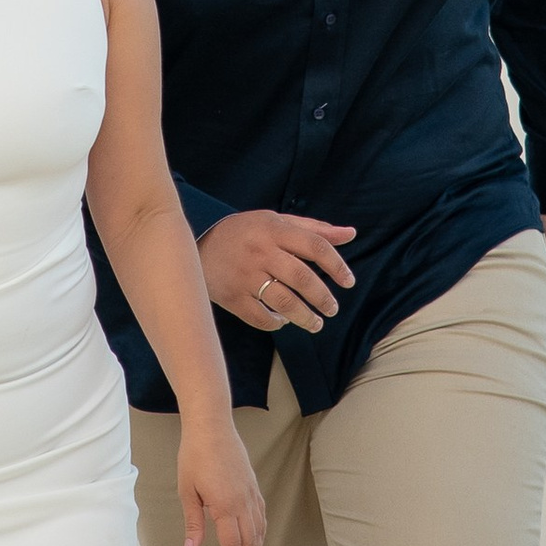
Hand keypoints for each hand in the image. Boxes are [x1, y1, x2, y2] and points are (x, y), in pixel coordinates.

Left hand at [177, 416, 265, 545]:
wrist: (212, 426)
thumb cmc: (194, 456)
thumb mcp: (187, 490)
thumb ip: (193, 523)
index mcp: (225, 506)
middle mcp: (243, 502)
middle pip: (250, 542)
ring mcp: (250, 493)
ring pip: (259, 530)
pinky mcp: (253, 485)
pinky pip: (261, 514)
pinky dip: (261, 531)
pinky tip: (257, 538)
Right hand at [200, 208, 354, 334]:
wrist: (194, 247)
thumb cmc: (244, 233)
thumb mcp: (276, 222)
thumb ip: (314, 229)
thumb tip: (350, 234)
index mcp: (274, 229)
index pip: (314, 246)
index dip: (336, 265)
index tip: (349, 282)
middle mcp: (260, 251)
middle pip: (301, 277)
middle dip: (323, 297)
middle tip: (332, 309)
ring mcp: (244, 276)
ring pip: (283, 301)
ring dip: (304, 317)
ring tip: (316, 324)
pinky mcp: (231, 296)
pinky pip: (259, 317)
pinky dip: (275, 323)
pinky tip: (283, 321)